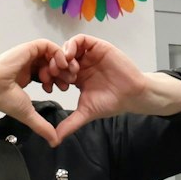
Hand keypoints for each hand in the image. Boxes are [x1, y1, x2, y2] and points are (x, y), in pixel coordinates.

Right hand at [0, 39, 65, 143]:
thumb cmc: (3, 98)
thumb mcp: (28, 113)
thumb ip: (42, 126)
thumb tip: (54, 142)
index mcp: (26, 76)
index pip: (49, 74)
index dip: (58, 81)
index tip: (63, 89)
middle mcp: (28, 64)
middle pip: (53, 64)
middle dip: (63, 73)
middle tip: (68, 83)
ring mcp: (28, 55)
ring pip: (52, 54)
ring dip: (62, 64)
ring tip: (66, 75)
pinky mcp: (29, 48)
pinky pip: (48, 45)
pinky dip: (58, 53)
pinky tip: (61, 64)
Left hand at [49, 35, 180, 139]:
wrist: (132, 95)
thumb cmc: (111, 102)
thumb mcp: (86, 112)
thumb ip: (69, 124)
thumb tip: (54, 140)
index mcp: (76, 77)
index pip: (55, 72)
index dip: (49, 78)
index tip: (49, 87)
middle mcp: (81, 64)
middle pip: (59, 58)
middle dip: (53, 66)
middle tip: (54, 76)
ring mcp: (89, 55)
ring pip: (67, 48)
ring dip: (61, 55)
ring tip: (64, 67)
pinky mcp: (98, 47)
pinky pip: (81, 39)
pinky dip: (72, 45)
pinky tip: (70, 56)